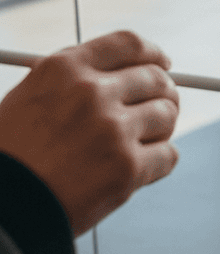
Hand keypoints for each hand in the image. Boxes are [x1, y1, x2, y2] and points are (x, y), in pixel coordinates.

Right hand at [0, 31, 179, 235]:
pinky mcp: (127, 167)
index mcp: (63, 70)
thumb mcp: (27, 99)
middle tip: (159, 107)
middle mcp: (90, 93)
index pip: (130, 44)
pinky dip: (158, 163)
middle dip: (163, 93)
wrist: (3, 208)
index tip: (163, 63)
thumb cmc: (12, 157)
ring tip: (141, 143)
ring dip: (161, 129)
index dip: (154, 54)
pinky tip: (138, 170)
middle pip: (156, 79)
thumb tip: (119, 69)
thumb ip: (71, 80)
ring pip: (166, 115)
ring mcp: (112, 130)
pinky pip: (168, 155)